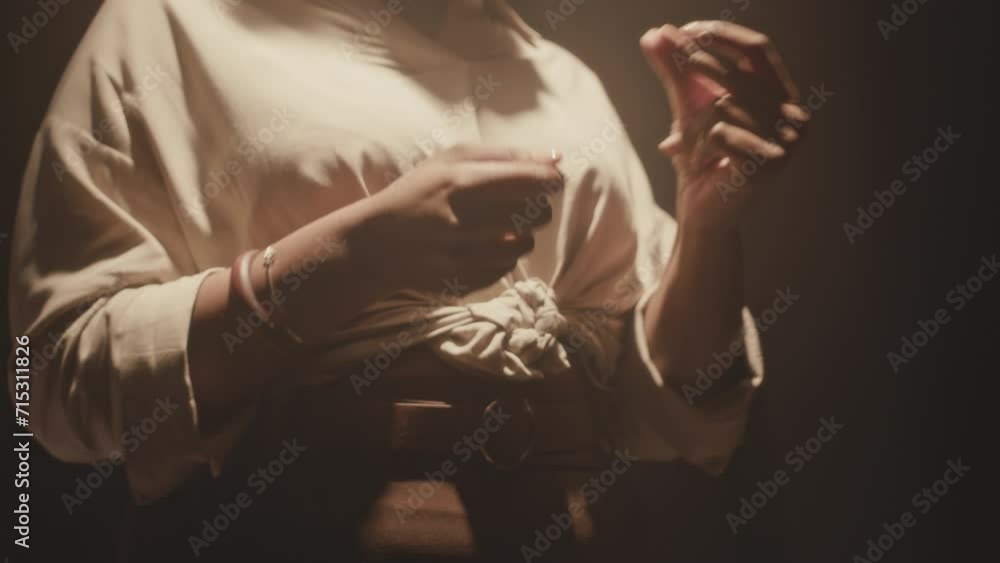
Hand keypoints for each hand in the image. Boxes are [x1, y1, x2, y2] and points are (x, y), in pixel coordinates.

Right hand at [355, 145, 562, 293]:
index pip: (531, 181)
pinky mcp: (463, 281)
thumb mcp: (451, 160)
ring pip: (525, 244)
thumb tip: (557, 158)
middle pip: (535, 214)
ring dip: (522, 234)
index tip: (552, 180)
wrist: (377, 244)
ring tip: (502, 226)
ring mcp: (464, 255)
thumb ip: (505, 156)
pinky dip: (503, 256)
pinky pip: (506, 268)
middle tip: (522, 203)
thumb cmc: (418, 193)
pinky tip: (484, 247)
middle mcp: (464, 221)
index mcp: (461, 183)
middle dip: (537, 207)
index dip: (550, 180)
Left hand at [640, 21, 807, 235]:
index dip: (723, 35)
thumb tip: (653, 34)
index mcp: (782, 98)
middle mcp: (793, 117)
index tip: (685, 28)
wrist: (704, 215)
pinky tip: (706, 168)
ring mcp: (786, 142)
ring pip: (724, 106)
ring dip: (694, 127)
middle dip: (695, 59)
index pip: (758, 50)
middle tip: (662, 43)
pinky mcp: (769, 165)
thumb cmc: (701, 162)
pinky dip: (701, 148)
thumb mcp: (688, 111)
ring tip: (692, 152)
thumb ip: (675, 74)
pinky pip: (721, 133)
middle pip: (738, 73)